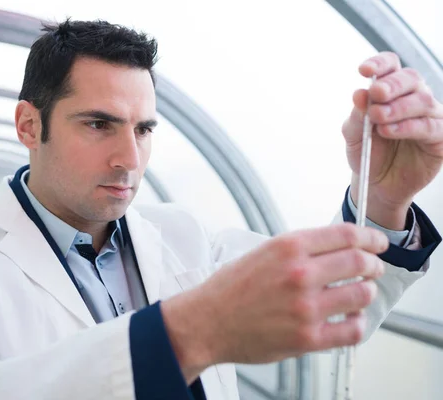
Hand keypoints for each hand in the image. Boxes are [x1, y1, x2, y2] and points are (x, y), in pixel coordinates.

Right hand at [161, 223, 386, 382]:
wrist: (206, 321)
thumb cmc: (230, 288)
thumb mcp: (262, 253)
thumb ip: (300, 249)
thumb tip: (337, 248)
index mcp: (287, 247)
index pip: (345, 234)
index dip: (370, 237)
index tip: (377, 243)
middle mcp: (299, 274)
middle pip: (359, 262)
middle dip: (373, 264)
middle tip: (373, 268)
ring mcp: (305, 307)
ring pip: (361, 295)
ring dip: (366, 292)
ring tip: (359, 294)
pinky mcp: (307, 338)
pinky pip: (351, 331)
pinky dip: (357, 324)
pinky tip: (350, 320)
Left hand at [343, 52, 442, 229]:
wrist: (375, 184)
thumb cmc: (367, 153)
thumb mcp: (354, 135)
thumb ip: (357, 116)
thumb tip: (359, 93)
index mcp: (390, 91)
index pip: (391, 66)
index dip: (380, 63)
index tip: (364, 70)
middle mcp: (412, 98)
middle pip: (410, 79)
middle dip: (392, 85)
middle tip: (376, 94)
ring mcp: (429, 117)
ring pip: (423, 101)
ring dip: (398, 107)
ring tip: (378, 118)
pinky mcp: (439, 138)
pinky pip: (430, 127)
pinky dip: (409, 127)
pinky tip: (389, 130)